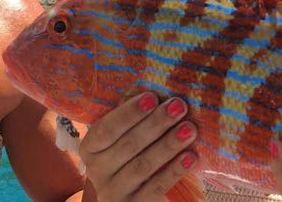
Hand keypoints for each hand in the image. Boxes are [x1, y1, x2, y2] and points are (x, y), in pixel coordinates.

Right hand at [79, 93, 197, 200]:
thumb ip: (131, 120)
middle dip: (156, 124)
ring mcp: (114, 192)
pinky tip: (191, 156)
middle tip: (179, 106)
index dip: (129, 113)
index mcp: (90, 148)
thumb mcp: (120, 139)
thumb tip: (155, 90)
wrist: (127, 197)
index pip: (106, 129)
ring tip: (190, 128)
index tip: (152, 96)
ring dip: (168, 145)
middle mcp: (97, 171)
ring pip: (143, 165)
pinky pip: (156, 187)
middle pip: (128, 145)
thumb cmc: (127, 157)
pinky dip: (174, 170)